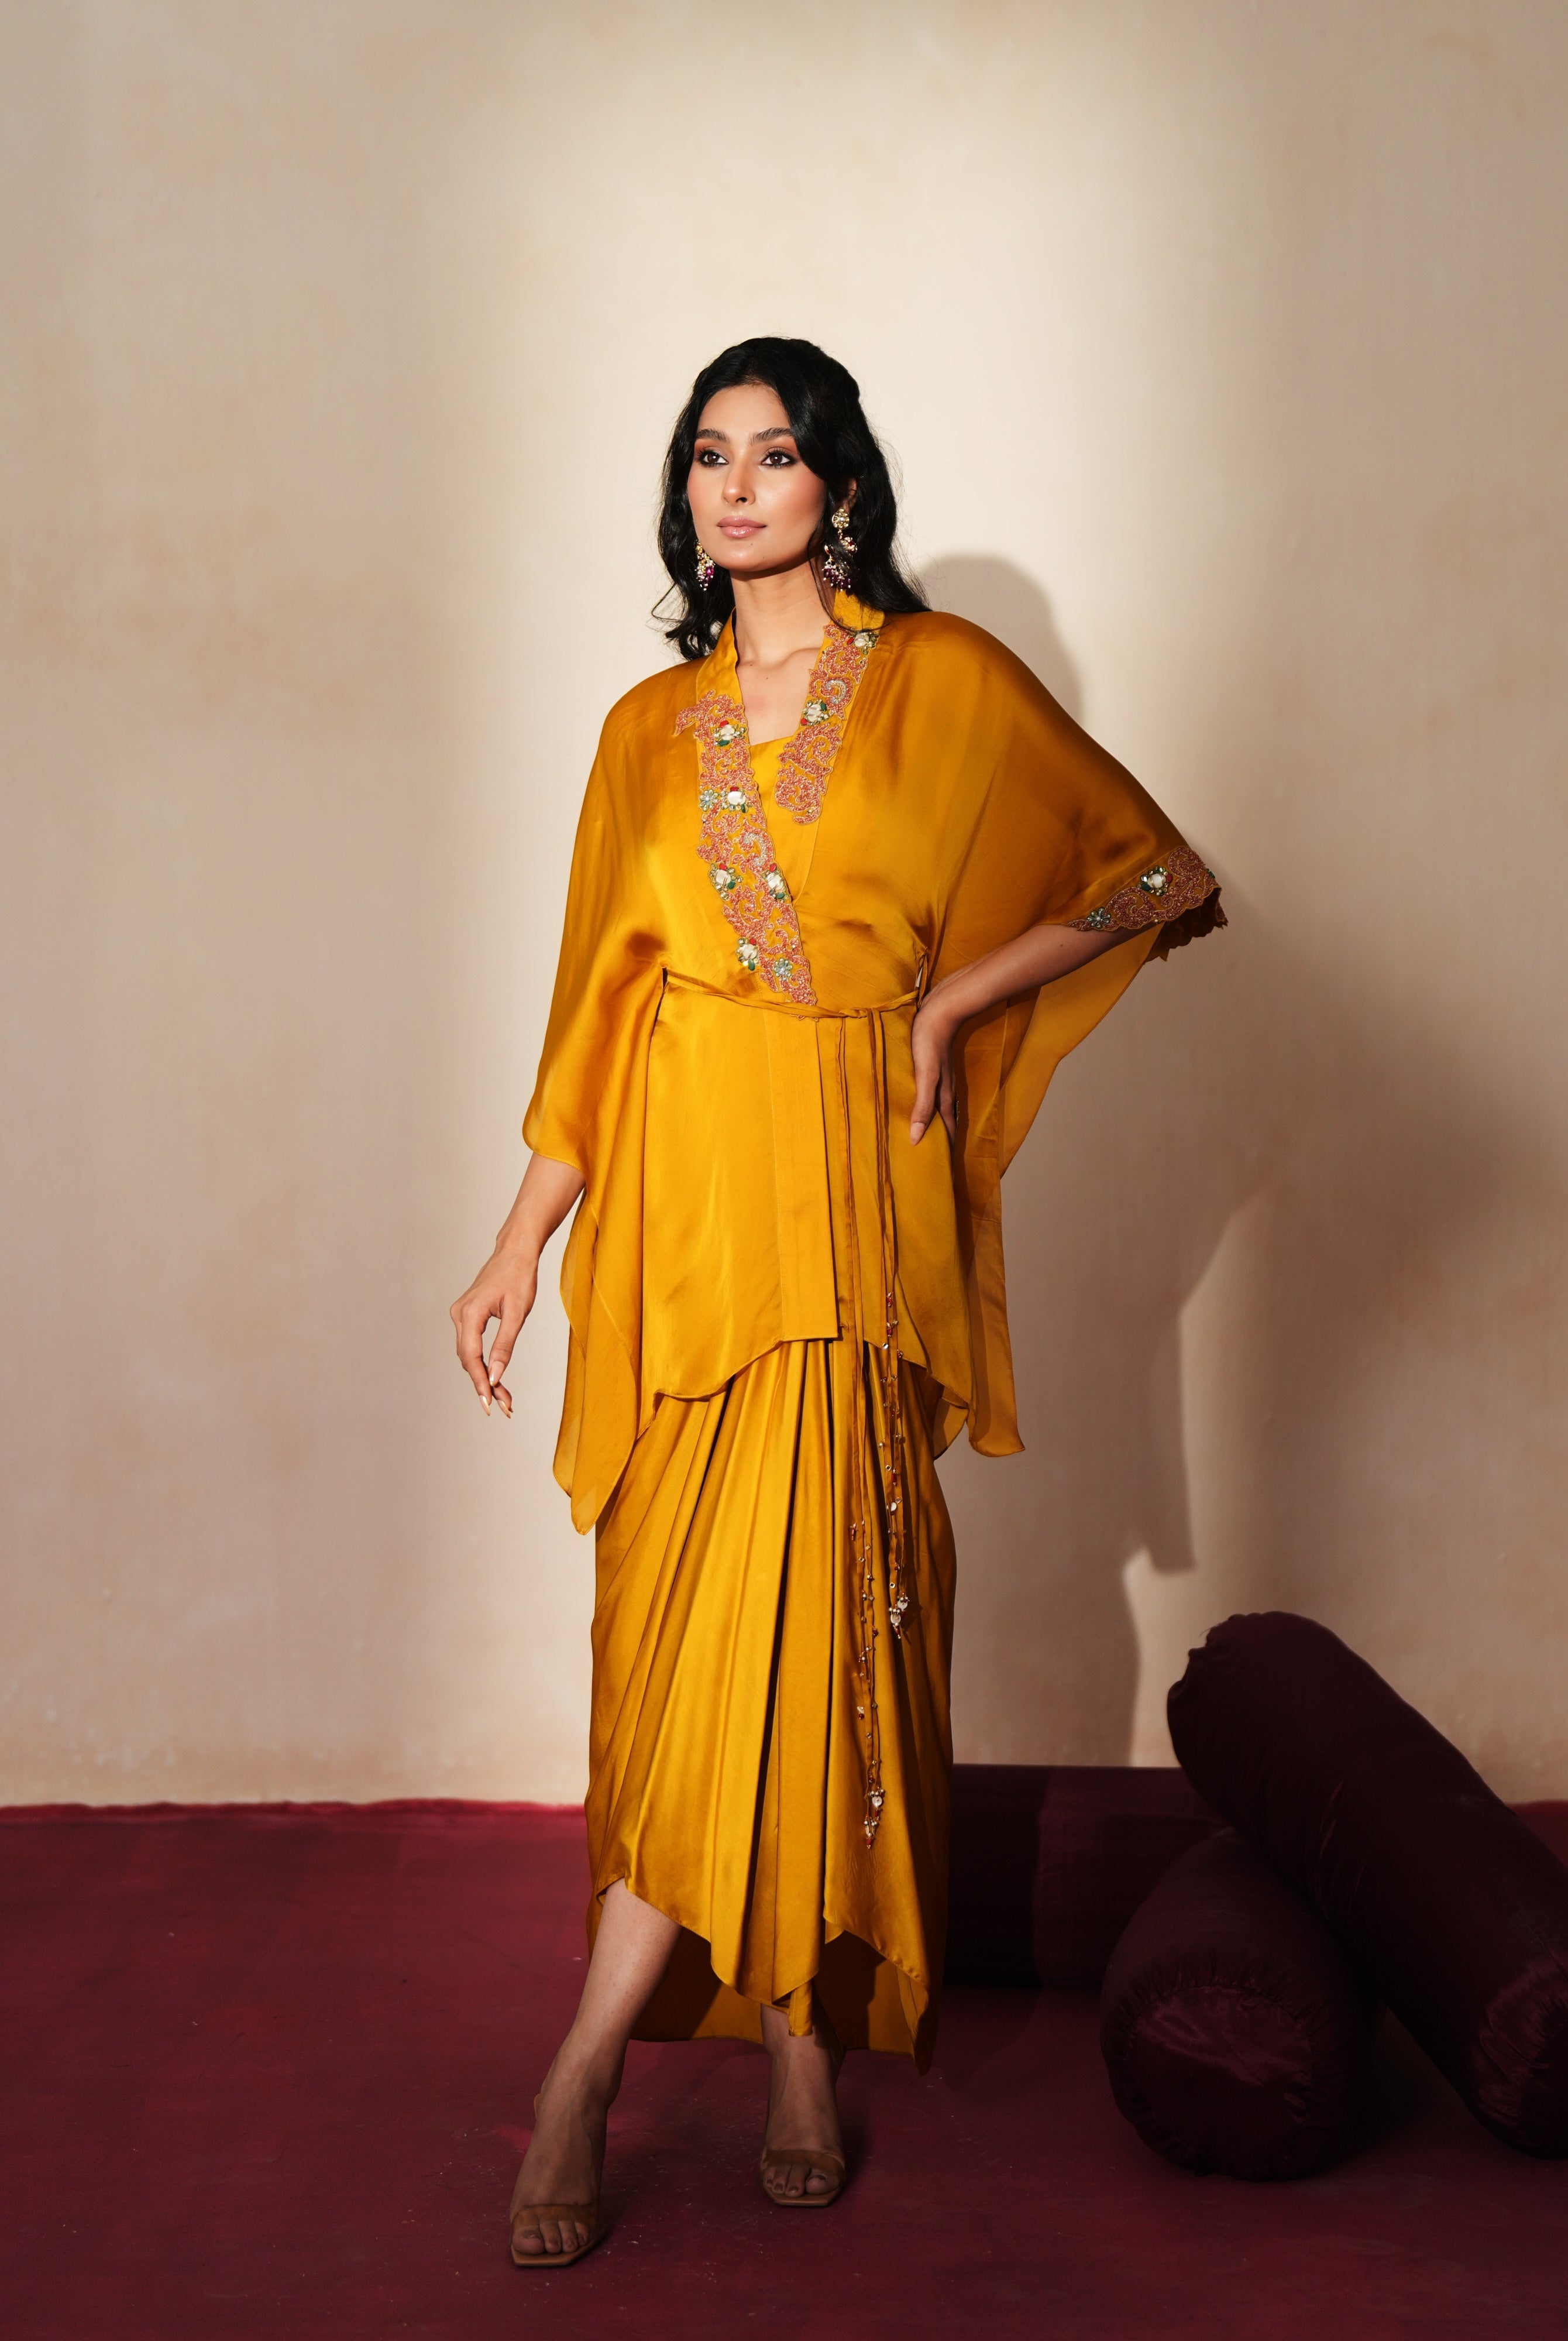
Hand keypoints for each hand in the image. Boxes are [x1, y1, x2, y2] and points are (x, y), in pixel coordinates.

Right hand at [449, 1244, 538, 1418]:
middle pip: (468, 1359)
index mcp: (469, 1313)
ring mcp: (461, 1315)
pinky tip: (495, 1377)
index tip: (490, 1404)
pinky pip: (471, 1345)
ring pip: (469, 1355)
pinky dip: (483, 1362)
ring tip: (504, 1398)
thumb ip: (505, 1346)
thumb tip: (497, 1377)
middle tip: (505, 1407)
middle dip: (485, 1384)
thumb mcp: (517, 1313)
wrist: (516, 1252)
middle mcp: (459, 1314)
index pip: (471, 1357)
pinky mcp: (468, 1315)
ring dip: (484, 1376)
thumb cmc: (520, 1277)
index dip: (480, 1382)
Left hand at [909, 997, 957, 1144]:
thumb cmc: (929, 1042)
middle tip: (931, 1157)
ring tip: (925, 1135)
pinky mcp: (933, 1065)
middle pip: (945, 1120)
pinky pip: (930, 1091)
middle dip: (940, 1139)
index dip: (946, 1148)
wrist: (940, 1009)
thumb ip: (922, 1107)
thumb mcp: (925, 1077)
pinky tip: (918, 1102)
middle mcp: (945, 1090)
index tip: (941, 1167)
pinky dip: (926, 1103)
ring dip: (933, 1122)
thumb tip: (916, 1138)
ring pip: (938, 1106)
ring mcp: (940, 1077)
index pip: (949, 1130)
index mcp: (944, 1096)